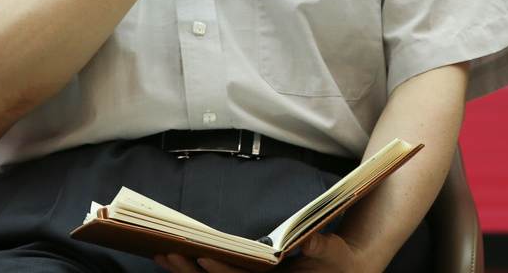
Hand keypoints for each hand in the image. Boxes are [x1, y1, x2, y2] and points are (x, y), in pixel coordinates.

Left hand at [155, 233, 371, 272]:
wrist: (345, 272)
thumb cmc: (339, 261)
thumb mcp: (333, 252)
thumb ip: (320, 246)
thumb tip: (308, 237)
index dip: (220, 271)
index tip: (200, 255)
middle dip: (190, 272)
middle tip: (166, 253)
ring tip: (162, 255)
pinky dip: (197, 272)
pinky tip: (179, 261)